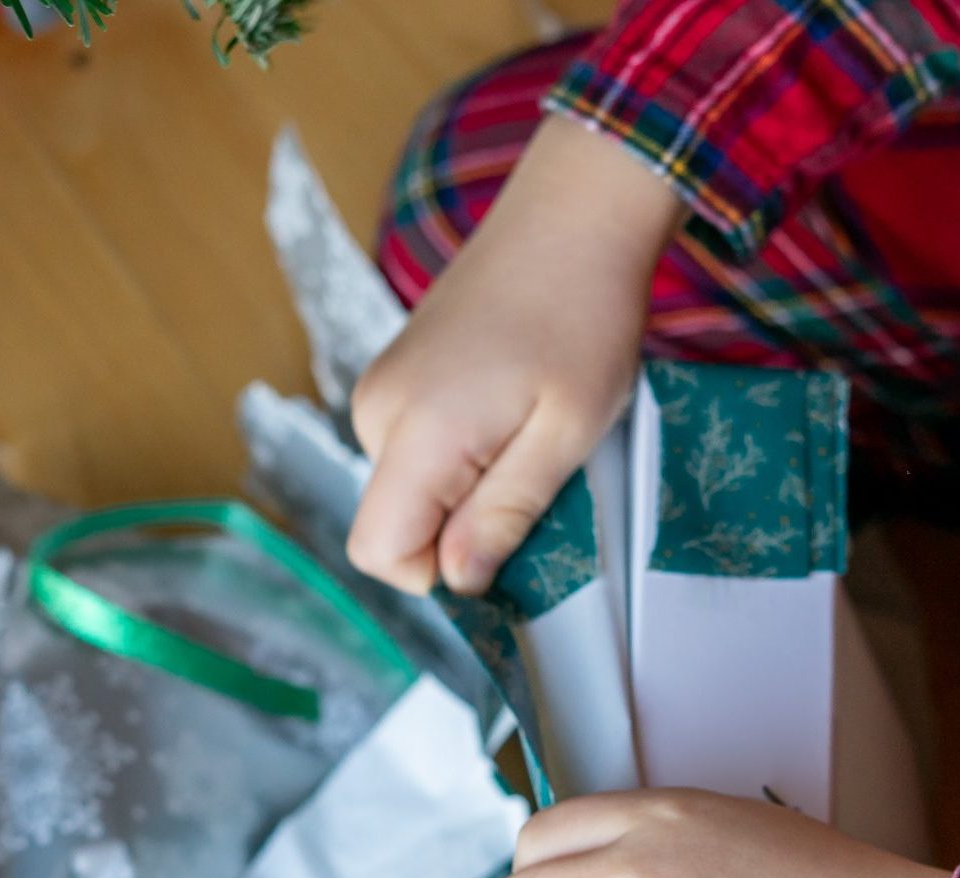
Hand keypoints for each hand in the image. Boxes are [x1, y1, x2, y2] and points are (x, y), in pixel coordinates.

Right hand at [348, 115, 681, 595]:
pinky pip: (414, 457)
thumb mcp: (563, 435)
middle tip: (532, 469)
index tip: (502, 538)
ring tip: (525, 432)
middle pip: (394, 526)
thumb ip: (502, 513)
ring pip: (408, 495)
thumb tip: (456, 582)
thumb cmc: (583, 318)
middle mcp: (376, 413)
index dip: (437, 572)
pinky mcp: (393, 379)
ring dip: (465, 492)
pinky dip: (459, 459)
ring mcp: (379, 391)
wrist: (572, 214)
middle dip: (460, 528)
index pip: (378, 551)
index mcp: (414, 432)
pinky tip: (506, 411)